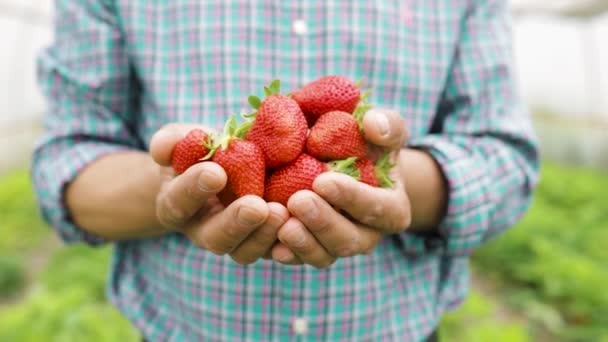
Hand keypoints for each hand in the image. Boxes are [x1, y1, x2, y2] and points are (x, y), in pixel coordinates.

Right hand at [150, 123, 288, 264]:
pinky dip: (288, 245)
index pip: (179, 202)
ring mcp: (236, 241)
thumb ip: (171, 141)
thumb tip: (161, 149)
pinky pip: (275, 252)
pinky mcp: (264, 243)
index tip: (215, 172)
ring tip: (282, 212)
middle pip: (216, 238)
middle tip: (256, 206)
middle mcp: (204, 231)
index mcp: (177, 206)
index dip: (194, 190)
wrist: (225, 169)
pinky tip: (301, 226)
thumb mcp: (181, 139)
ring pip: (246, 251)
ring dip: (264, 235)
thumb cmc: (199, 153)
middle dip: (235, 224)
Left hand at [271, 109, 411, 267]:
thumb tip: (374, 125)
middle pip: (349, 240)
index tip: (322, 181)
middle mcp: (367, 235)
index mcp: (391, 209)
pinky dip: (288, 254)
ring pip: (324, 256)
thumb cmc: (368, 144)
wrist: (346, 165)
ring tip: (283, 225)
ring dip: (304, 243)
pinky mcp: (313, 252)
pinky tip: (272, 245)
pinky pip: (301, 260)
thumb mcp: (385, 130)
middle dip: (323, 222)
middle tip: (298, 200)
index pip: (376, 208)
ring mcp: (338, 247)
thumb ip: (387, 124)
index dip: (351, 197)